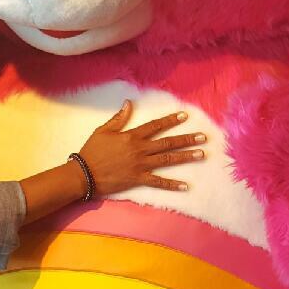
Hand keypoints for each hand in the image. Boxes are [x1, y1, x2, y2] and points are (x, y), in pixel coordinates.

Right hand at [78, 101, 205, 194]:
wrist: (84, 174)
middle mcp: (140, 150)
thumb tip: (129, 103)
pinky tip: (186, 186)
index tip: (184, 116)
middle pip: (167, 143)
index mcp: (132, 136)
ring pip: (168, 160)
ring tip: (201, 154)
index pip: (155, 126)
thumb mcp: (103, 131)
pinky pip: (158, 182)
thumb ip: (119, 118)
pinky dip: (172, 185)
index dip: (170, 120)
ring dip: (185, 156)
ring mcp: (141, 165)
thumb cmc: (92, 151)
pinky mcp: (138, 179)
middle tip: (203, 137)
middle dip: (186, 139)